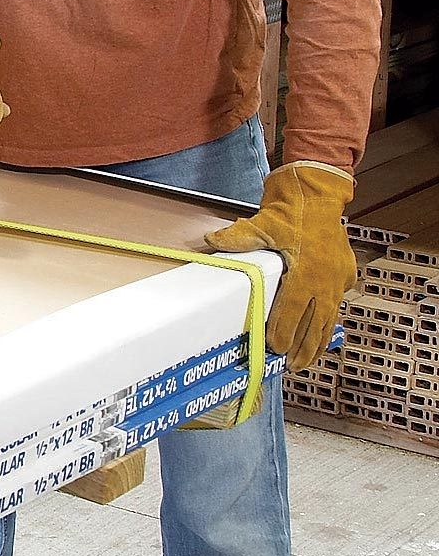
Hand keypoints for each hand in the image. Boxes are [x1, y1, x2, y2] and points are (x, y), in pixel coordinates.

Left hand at [204, 161, 356, 370]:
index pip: (294, 310)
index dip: (285, 330)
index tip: (275, 347)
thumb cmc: (292, 207)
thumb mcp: (263, 221)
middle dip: (305, 346)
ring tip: (307, 359)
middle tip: (293, 365)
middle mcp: (327, 279)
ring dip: (319, 341)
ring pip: (329, 318)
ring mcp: (338, 277)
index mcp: (308, 271)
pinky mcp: (343, 272)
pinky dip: (328, 321)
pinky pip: (337, 303)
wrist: (318, 190)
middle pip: (316, 323)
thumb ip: (239, 237)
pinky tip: (323, 333)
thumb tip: (211, 242)